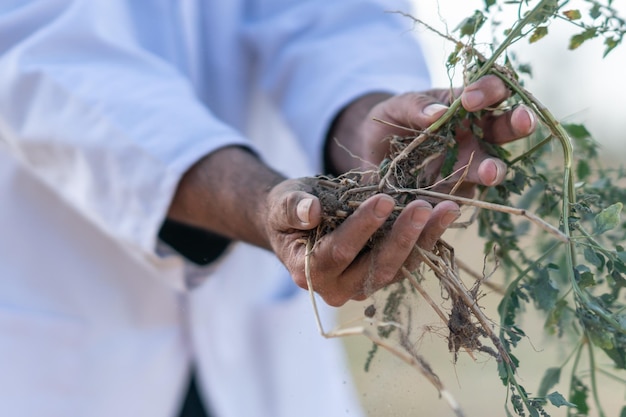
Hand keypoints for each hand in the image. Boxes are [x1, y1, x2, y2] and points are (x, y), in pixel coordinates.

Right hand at [265, 178, 460, 305]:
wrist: (298, 224)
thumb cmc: (287, 213)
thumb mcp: (281, 204)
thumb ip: (292, 208)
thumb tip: (310, 210)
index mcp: (308, 271)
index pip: (338, 252)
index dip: (361, 227)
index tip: (383, 199)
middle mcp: (337, 288)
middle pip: (375, 268)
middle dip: (402, 237)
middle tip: (423, 207)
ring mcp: (362, 285)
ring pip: (399, 268)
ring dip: (424, 240)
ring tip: (446, 209)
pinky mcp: (381, 276)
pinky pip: (409, 263)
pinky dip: (428, 240)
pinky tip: (444, 216)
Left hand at [328, 75, 536, 195]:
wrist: (370, 155)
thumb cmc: (390, 122)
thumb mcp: (397, 107)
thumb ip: (414, 106)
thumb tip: (436, 112)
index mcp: (466, 106)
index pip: (492, 92)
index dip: (489, 91)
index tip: (470, 99)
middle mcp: (474, 134)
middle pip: (505, 128)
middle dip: (518, 123)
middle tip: (522, 120)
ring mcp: (467, 165)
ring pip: (492, 166)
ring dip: (495, 168)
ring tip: (490, 172)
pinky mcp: (454, 192)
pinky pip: (464, 196)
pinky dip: (461, 196)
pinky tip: (454, 200)